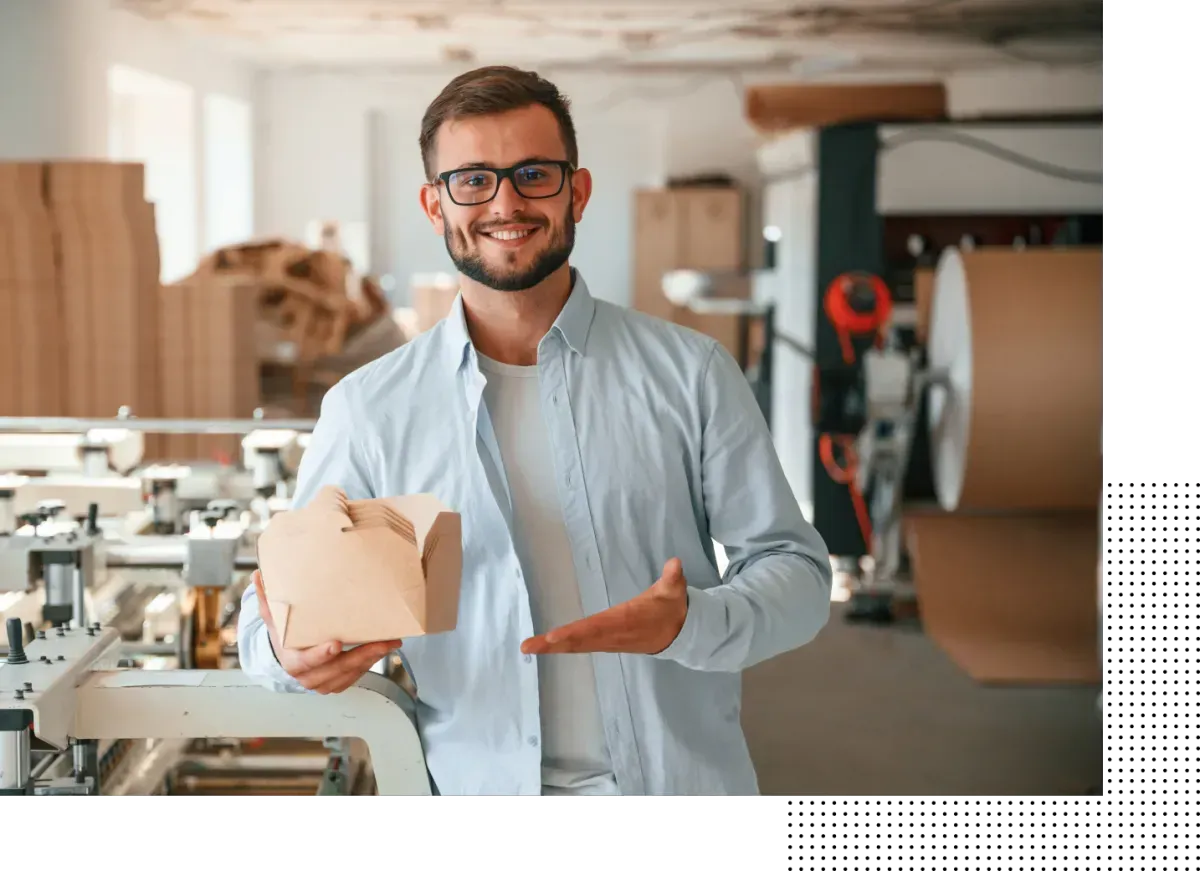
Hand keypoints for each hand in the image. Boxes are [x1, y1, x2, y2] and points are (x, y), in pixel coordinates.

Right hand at [253, 571, 402, 693]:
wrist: (285, 659)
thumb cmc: (283, 637)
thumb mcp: (274, 618)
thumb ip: (267, 599)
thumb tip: (258, 575)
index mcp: (292, 661)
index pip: (306, 661)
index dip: (321, 655)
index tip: (336, 644)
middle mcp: (308, 677)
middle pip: (337, 669)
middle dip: (361, 656)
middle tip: (381, 642)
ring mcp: (323, 683)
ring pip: (350, 674)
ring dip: (371, 660)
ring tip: (390, 643)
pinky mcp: (337, 684)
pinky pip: (356, 677)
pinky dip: (370, 664)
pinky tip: (383, 650)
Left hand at [521, 558, 688, 655]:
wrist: (678, 633)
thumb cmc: (670, 607)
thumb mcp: (673, 591)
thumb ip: (673, 578)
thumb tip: (676, 563)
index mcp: (624, 621)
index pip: (595, 628)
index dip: (575, 633)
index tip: (553, 637)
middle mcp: (612, 634)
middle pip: (579, 641)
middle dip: (554, 644)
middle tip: (527, 646)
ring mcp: (607, 641)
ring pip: (577, 646)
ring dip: (552, 648)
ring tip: (528, 647)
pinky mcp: (605, 642)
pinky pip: (580, 646)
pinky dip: (562, 647)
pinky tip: (546, 646)